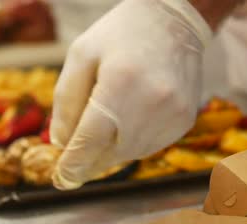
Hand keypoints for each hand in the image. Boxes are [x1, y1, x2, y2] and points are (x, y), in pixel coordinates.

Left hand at [51, 0, 212, 189]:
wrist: (176, 20)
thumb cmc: (121, 34)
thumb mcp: (81, 55)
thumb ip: (66, 101)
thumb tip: (62, 144)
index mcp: (120, 85)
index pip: (90, 140)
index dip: (73, 164)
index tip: (61, 178)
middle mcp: (152, 104)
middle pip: (110, 154)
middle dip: (88, 162)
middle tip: (72, 166)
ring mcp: (173, 115)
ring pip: (130, 154)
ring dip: (109, 154)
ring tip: (99, 138)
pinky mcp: (185, 121)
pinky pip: (150, 146)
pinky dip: (131, 144)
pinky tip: (125, 126)